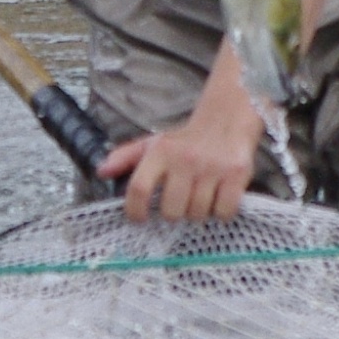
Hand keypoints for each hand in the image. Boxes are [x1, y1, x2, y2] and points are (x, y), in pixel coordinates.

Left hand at [96, 63, 265, 222]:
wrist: (227, 119)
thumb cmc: (186, 140)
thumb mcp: (154, 144)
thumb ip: (126, 157)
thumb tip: (101, 172)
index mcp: (161, 152)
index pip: (139, 188)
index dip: (135, 211)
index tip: (139, 219)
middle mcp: (185, 159)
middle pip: (171, 211)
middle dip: (174, 214)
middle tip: (179, 204)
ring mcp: (212, 168)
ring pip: (197, 214)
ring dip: (198, 213)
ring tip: (200, 198)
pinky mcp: (236, 175)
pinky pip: (224, 212)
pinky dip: (221, 213)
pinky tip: (219, 200)